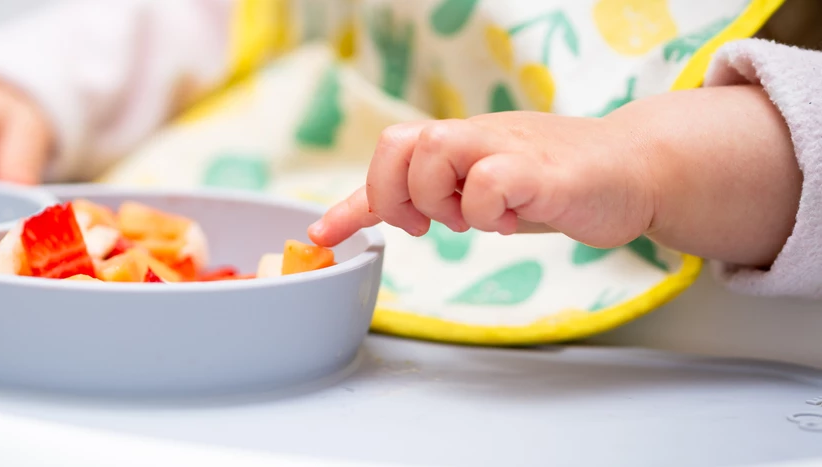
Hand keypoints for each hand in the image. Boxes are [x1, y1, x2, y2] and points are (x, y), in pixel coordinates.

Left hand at [310, 111, 656, 248]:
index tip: (329, 234)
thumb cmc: (549, 183)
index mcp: (458, 141)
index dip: (356, 197)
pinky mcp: (543, 171)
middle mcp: (476, 136)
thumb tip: (350, 222)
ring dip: (438, 199)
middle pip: (400, 142)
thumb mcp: (472, 191)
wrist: (633, 170)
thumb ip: (416, 200)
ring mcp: (509, 148)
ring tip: (470, 221)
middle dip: (396, 194)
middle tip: (424, 225)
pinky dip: (487, 210)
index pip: (390, 148)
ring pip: (435, 150)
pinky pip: (490, 179)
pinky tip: (509, 221)